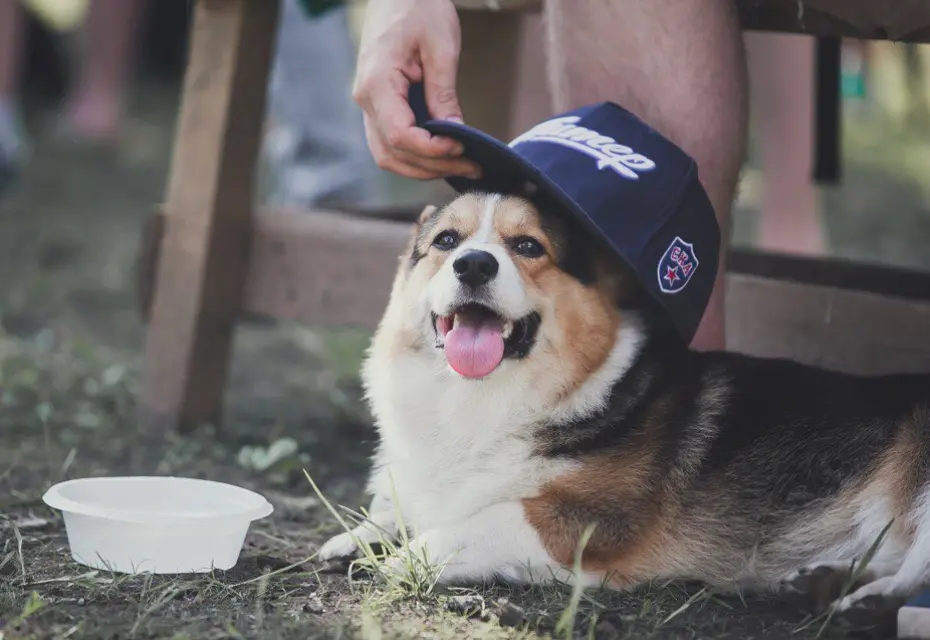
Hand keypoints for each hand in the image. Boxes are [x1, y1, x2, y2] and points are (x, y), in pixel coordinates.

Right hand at [353, 0, 481, 180]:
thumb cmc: (418, 7)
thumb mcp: (441, 48)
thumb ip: (444, 94)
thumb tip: (455, 133)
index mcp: (378, 83)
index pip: (400, 135)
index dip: (432, 151)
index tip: (462, 149)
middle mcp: (366, 98)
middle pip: (393, 153)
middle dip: (433, 166)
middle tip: (471, 167)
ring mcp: (368, 104)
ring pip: (388, 155)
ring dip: (423, 168)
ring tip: (460, 166)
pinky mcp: (378, 105)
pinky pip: (390, 142)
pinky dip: (414, 156)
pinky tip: (442, 155)